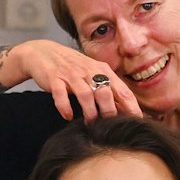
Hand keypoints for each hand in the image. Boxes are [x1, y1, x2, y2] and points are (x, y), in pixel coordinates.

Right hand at [14, 40, 141, 121]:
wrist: (43, 52)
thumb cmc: (74, 67)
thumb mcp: (94, 73)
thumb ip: (109, 89)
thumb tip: (127, 110)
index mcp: (103, 70)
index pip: (122, 90)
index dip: (131, 107)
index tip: (136, 122)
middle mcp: (89, 71)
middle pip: (106, 92)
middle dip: (110, 111)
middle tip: (110, 126)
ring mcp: (71, 74)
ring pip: (86, 94)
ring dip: (90, 111)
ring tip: (91, 124)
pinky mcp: (54, 78)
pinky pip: (60, 94)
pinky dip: (65, 107)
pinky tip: (68, 116)